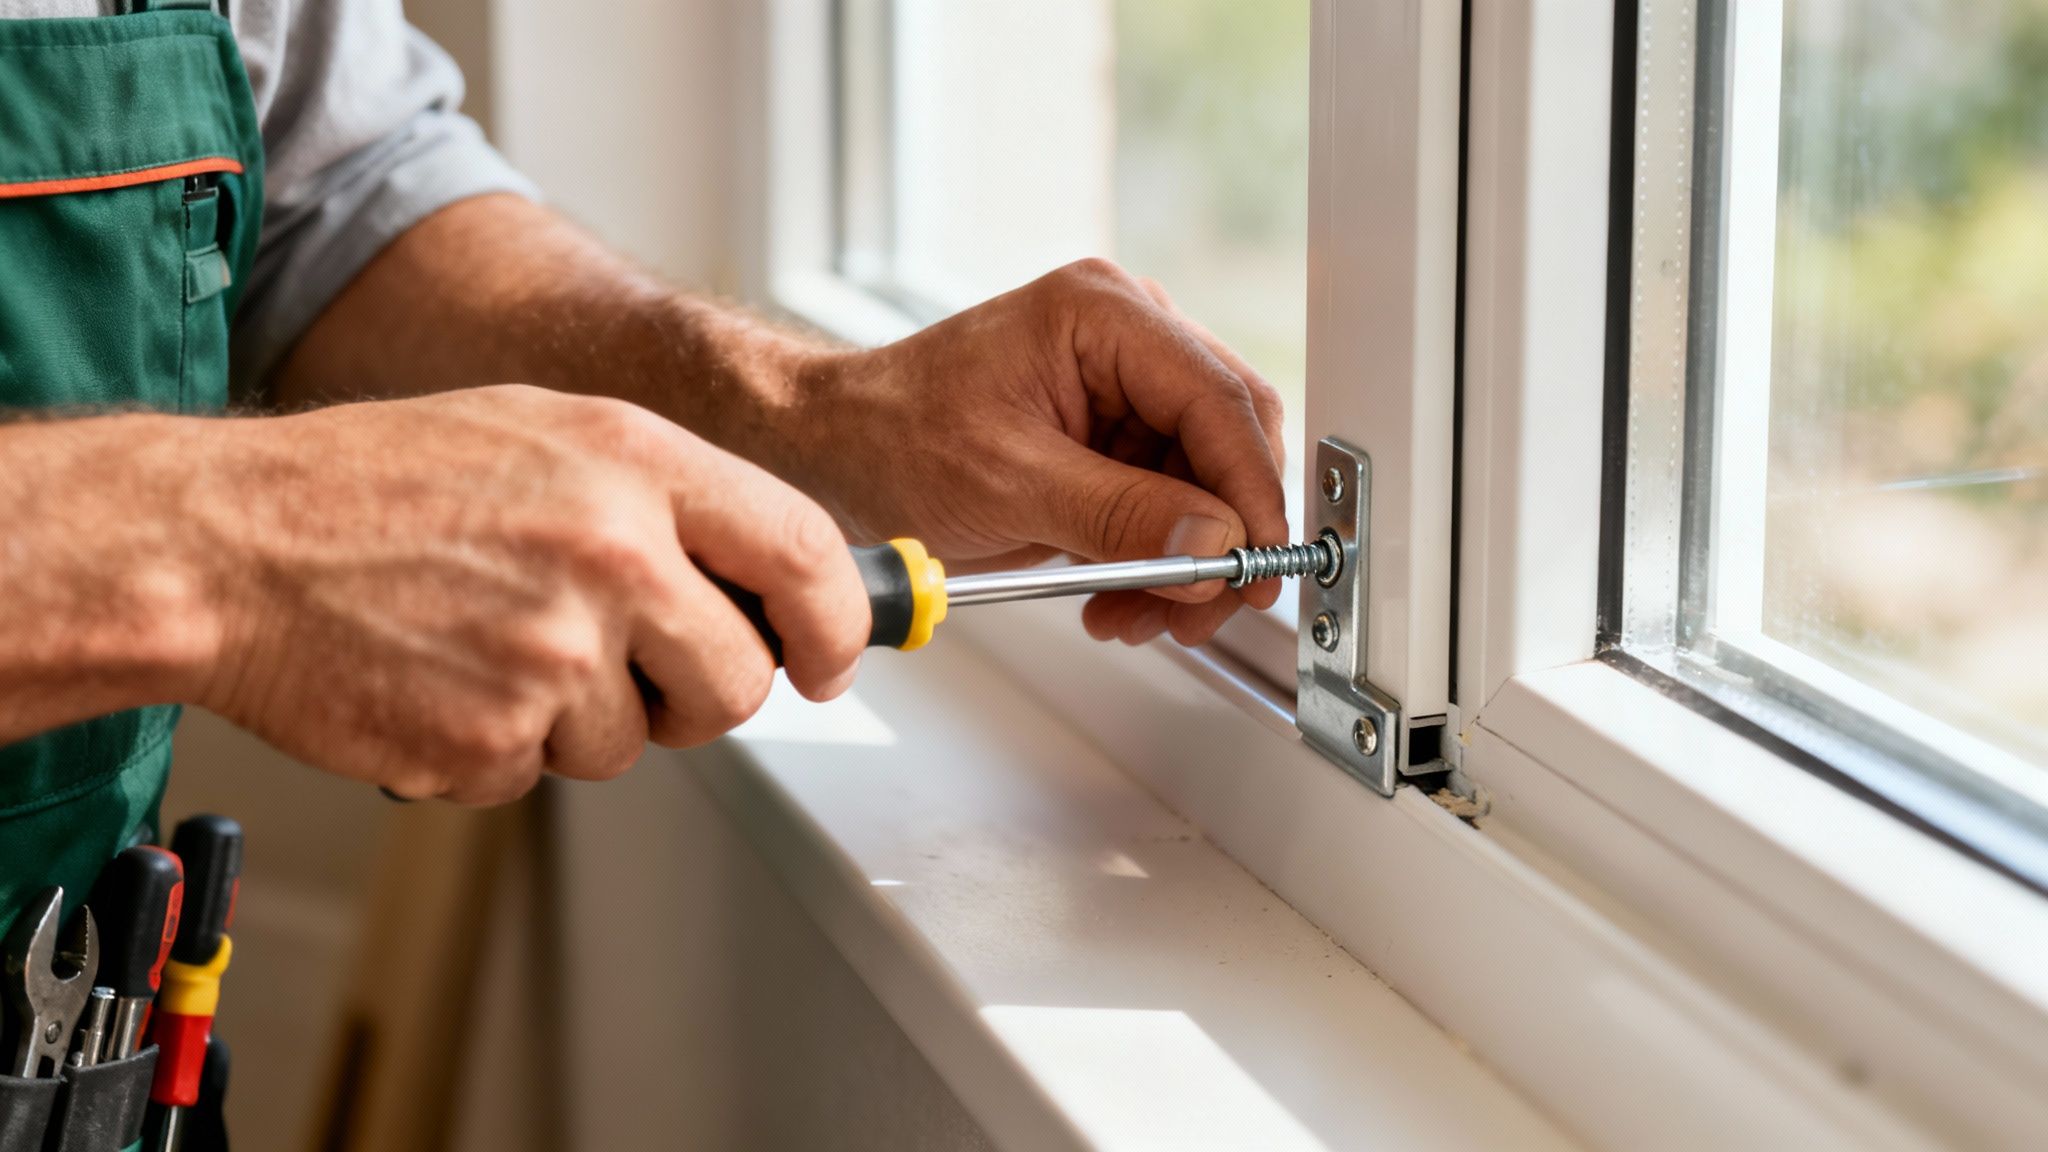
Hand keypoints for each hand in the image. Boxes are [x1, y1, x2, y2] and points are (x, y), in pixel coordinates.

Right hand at [184, 386, 867, 803]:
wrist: (231, 544)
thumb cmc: (381, 482)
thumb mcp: (546, 432)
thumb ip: (666, 498)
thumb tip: (769, 576)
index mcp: (635, 463)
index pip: (804, 554)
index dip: (839, 622)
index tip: (830, 658)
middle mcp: (612, 554)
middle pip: (740, 681)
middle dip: (700, 694)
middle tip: (630, 667)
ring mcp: (553, 653)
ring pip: (639, 741)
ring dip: (582, 718)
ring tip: (494, 643)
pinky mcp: (493, 739)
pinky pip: (546, 773)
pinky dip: (504, 746)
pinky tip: (447, 678)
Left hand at [779, 259, 1288, 646]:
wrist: (840, 449)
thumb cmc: (895, 435)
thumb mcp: (1009, 482)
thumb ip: (1121, 512)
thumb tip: (1216, 542)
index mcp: (1105, 314)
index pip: (1219, 401)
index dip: (1252, 490)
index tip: (1259, 565)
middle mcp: (1129, 337)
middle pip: (1228, 441)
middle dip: (1219, 537)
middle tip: (1201, 608)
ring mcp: (1125, 387)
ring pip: (1207, 484)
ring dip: (1183, 563)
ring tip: (1135, 616)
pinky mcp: (1115, 438)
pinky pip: (1170, 504)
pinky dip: (1155, 561)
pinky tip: (1117, 599)